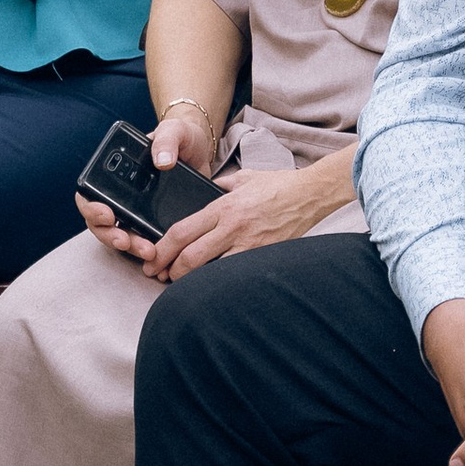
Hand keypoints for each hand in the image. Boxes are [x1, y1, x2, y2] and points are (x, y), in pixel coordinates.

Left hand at [78, 154, 349, 284]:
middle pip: (190, 256)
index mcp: (224, 207)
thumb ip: (221, 184)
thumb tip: (205, 189)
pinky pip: (234, 274)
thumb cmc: (280, 185)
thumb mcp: (244, 177)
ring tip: (181, 284)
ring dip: (192, 281)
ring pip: (210, 271)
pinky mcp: (264, 256)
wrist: (312, 195)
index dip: (162, 249)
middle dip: (170, 270)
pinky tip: (210, 287)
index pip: (182, 231)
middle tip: (160, 276)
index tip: (152, 258)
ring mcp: (249, 245)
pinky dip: (218, 282)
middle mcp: (233, 227)